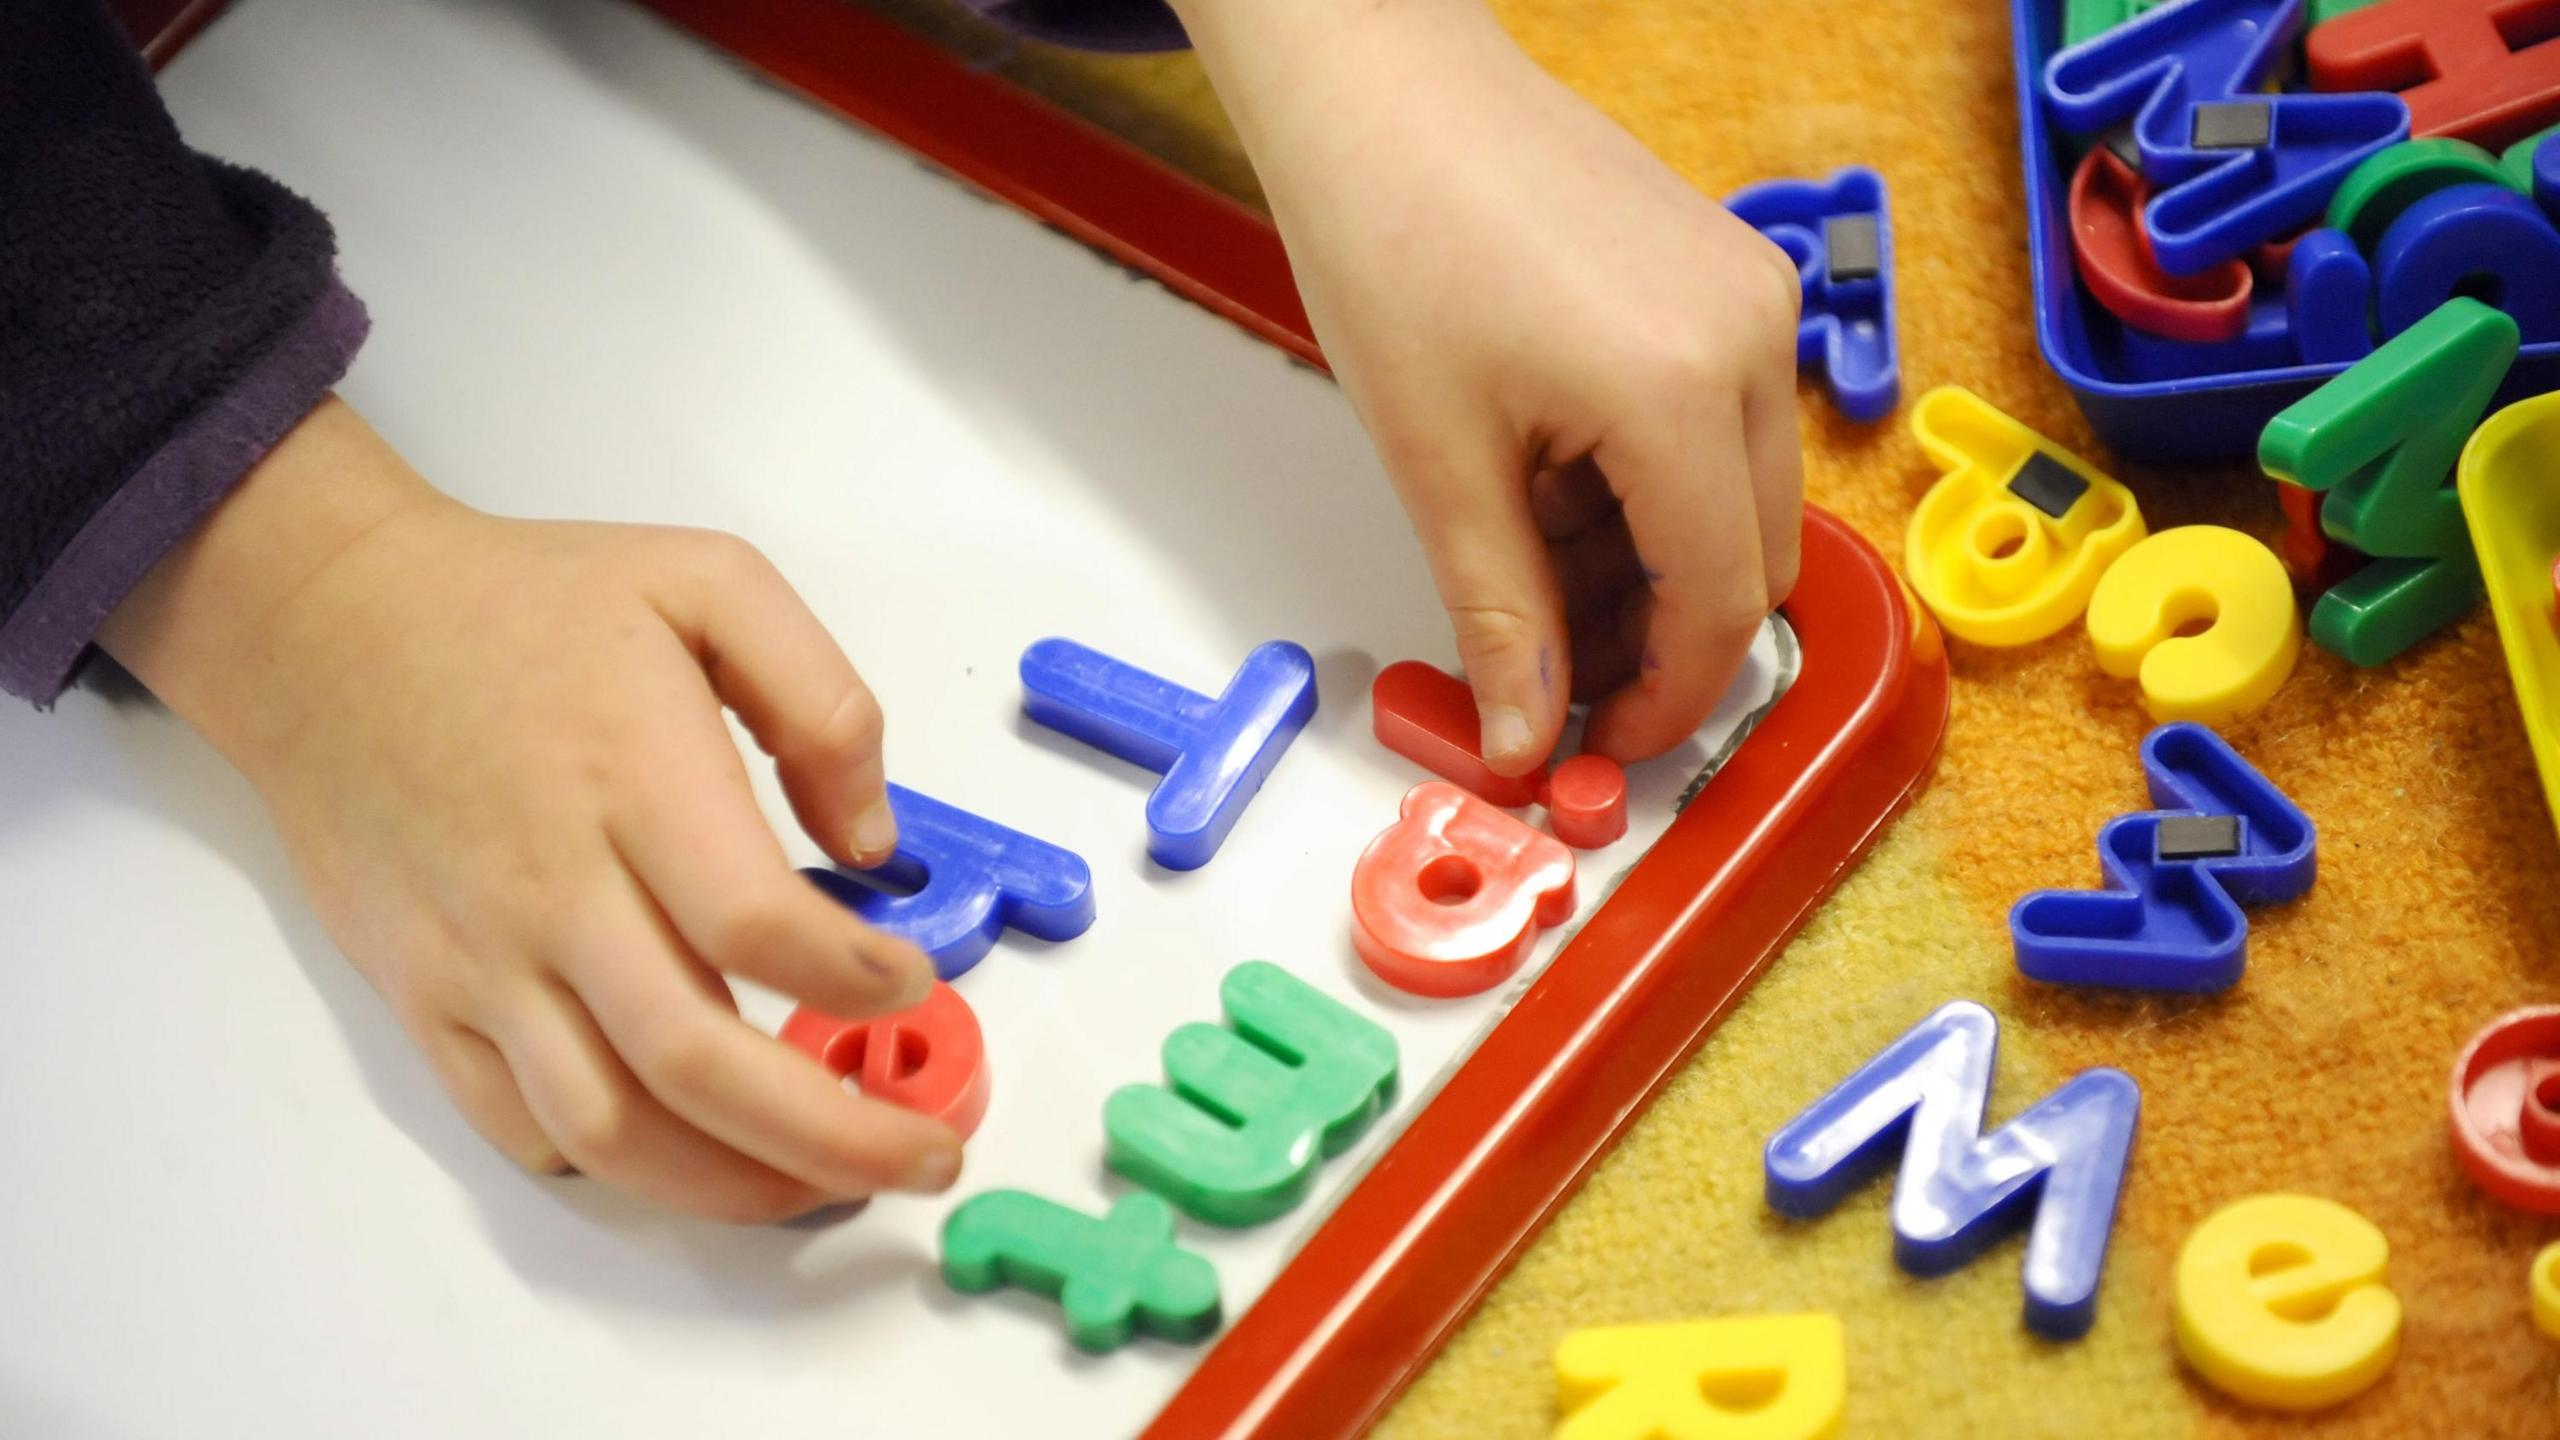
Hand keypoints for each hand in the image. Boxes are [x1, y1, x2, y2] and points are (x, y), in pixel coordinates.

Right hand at [102, 398, 956, 1222]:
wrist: (330, 630)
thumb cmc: (526, 606)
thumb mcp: (707, 581)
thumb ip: (821, 699)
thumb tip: (873, 841)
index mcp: (633, 777)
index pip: (754, 923)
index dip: (853, 980)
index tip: (913, 984)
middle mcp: (552, 888)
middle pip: (696, 1060)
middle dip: (832, 1134)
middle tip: (924, 1154)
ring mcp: (482, 959)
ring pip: (610, 1127)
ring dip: (733, 1183)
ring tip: (825, 1184)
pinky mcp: (429, 999)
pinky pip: (522, 1125)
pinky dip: (617, 1166)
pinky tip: (694, 1155)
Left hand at [1175, 0, 1803, 772]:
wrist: (1382, 90)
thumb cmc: (1392, 231)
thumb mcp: (1436, 461)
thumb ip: (1500, 613)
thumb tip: (1526, 735)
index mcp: (1682, 389)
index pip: (1719, 603)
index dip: (1662, 700)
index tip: (1598, 744)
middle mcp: (1749, 337)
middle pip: (1751, 557)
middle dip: (1658, 637)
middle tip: (1551, 672)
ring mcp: (1748, 297)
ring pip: (1737, 496)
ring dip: (1649, 563)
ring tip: (1525, 562)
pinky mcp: (1725, 276)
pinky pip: (1719, 422)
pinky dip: (1648, 484)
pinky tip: (1551, 483)